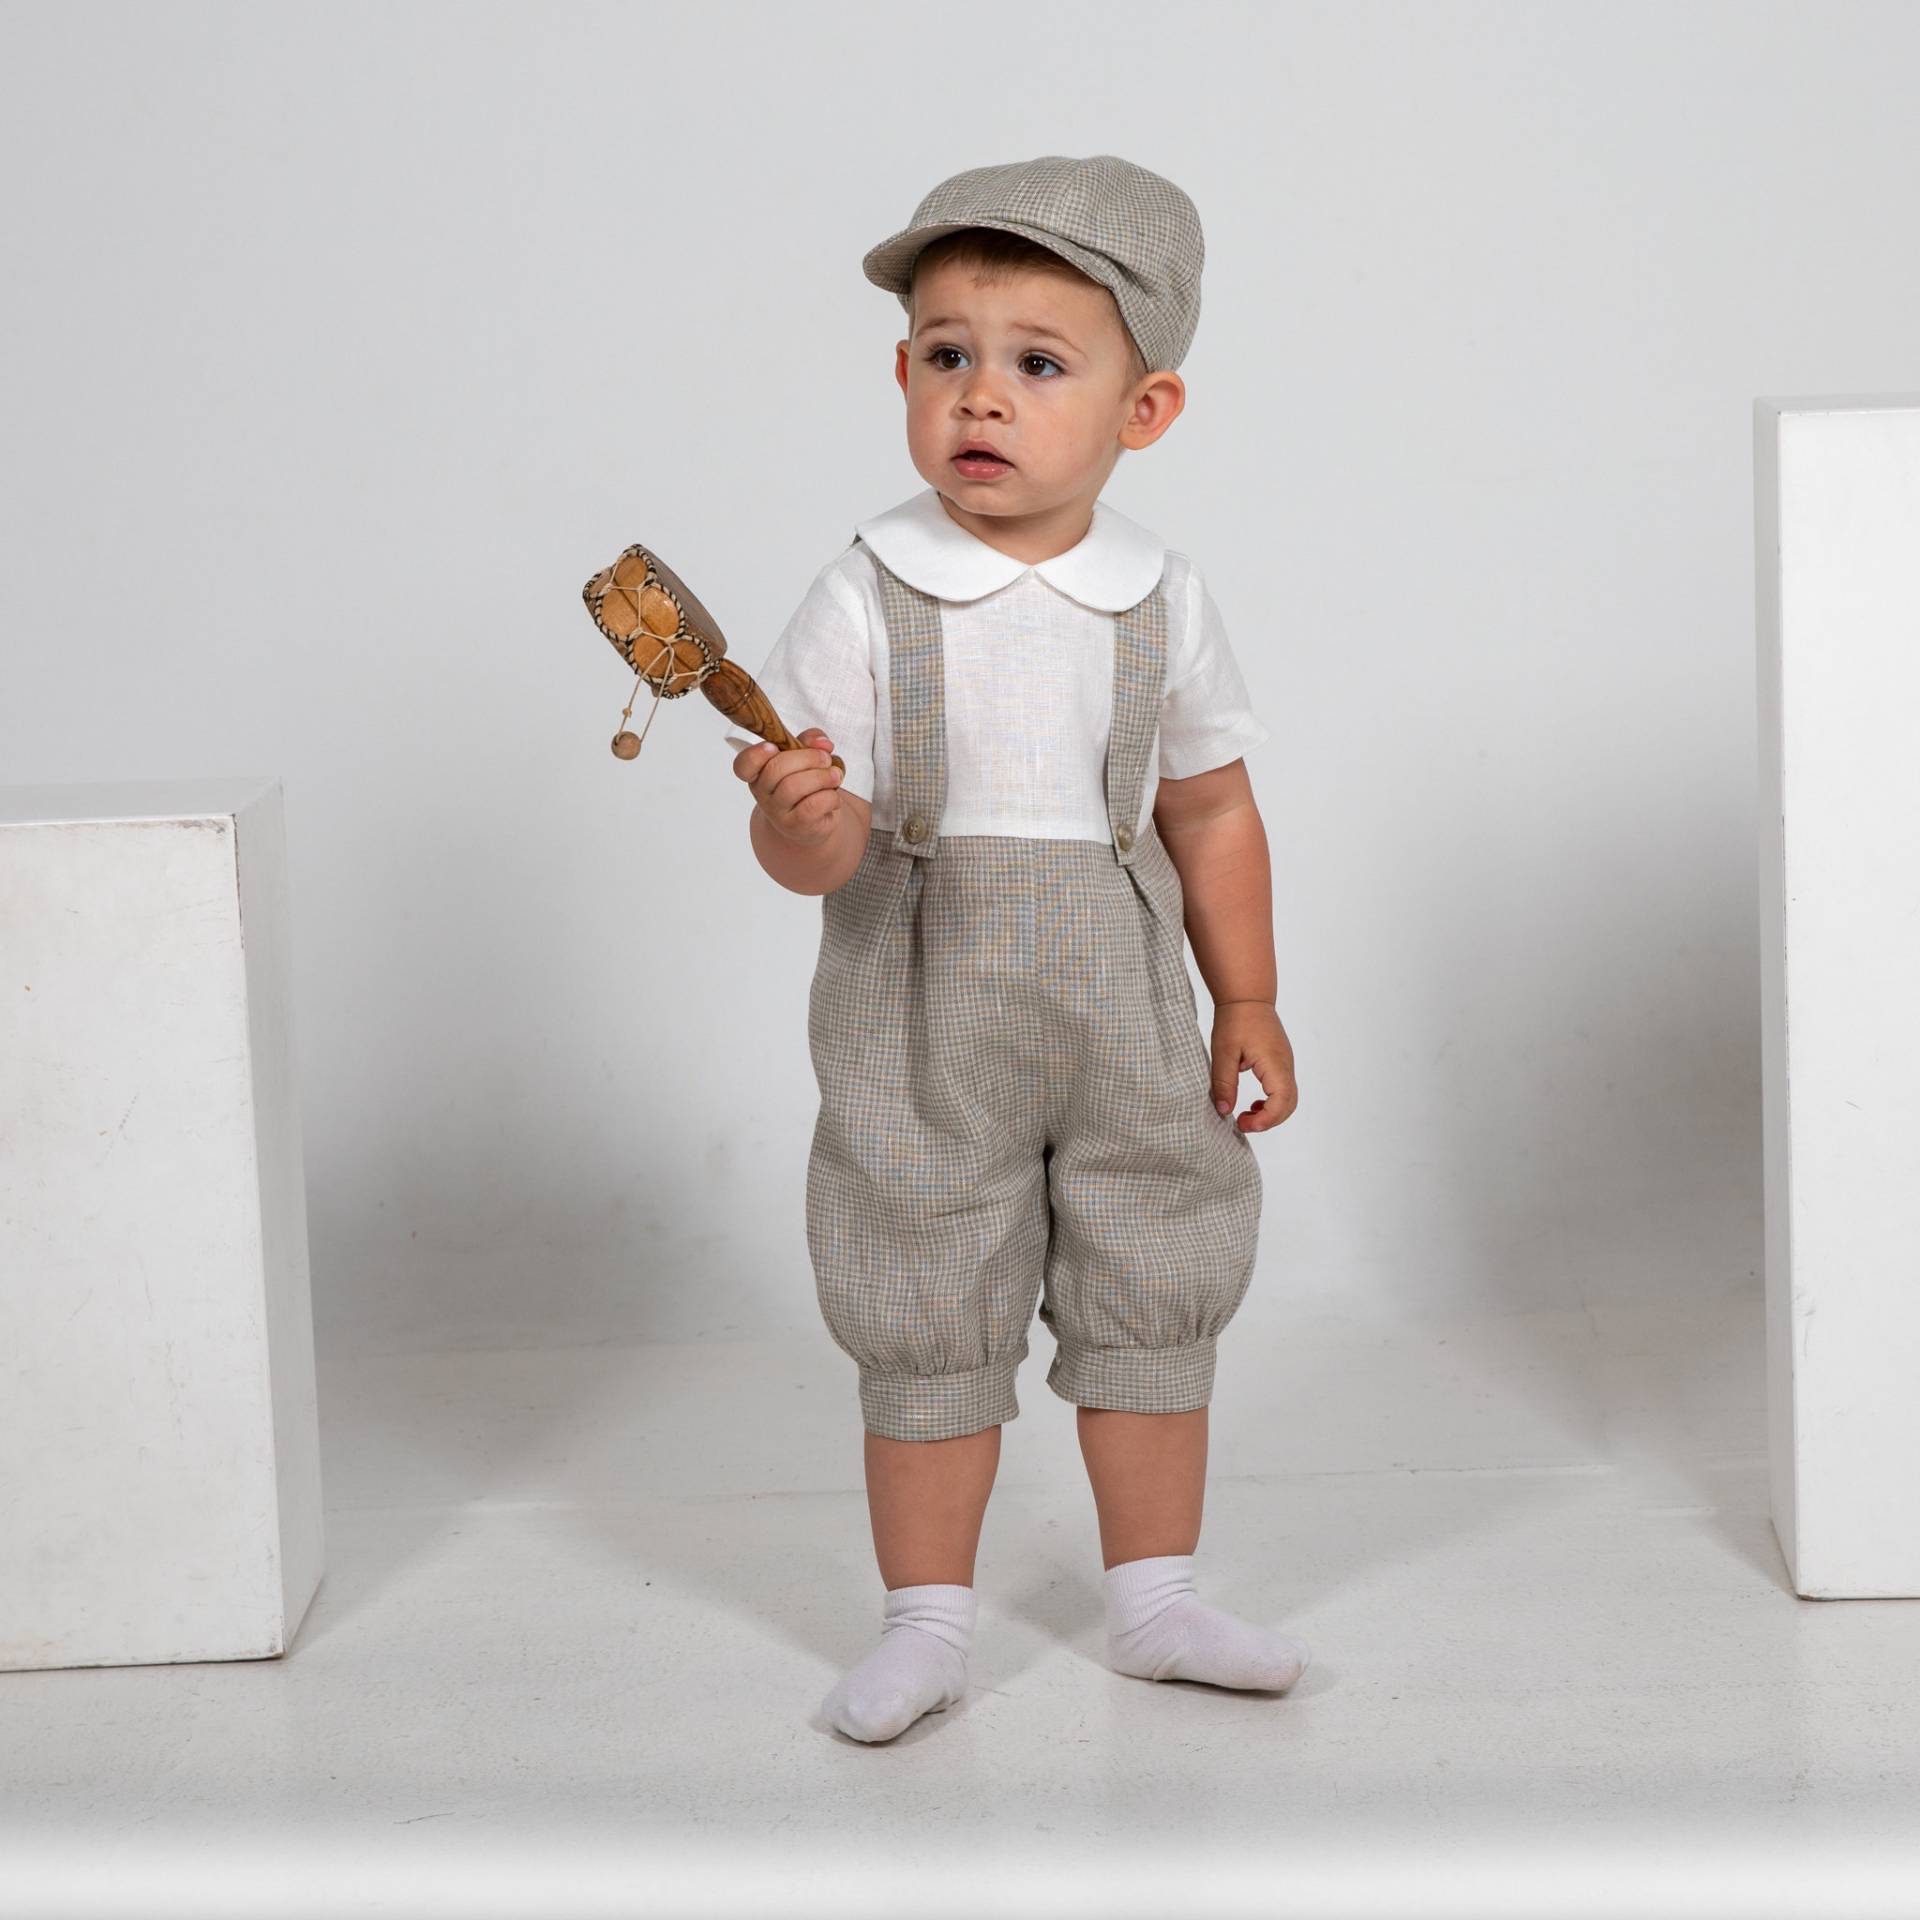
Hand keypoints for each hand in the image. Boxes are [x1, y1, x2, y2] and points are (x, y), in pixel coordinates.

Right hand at [733, 726, 843, 847]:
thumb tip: (823, 742)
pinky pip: (812, 806)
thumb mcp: (806, 756)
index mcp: (759, 772)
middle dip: (807, 758)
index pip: (743, 765)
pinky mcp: (796, 825)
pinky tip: (833, 795)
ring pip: (794, 787)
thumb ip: (811, 741)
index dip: (756, 754)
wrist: (813, 821)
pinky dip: (830, 796)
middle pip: (775, 769)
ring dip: (821, 777)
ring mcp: (777, 812)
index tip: (773, 747)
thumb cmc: (806, 784)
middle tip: (826, 758)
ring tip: (835, 775)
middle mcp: (763, 793)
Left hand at [1209, 1001, 1296, 1132]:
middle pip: (1289, 1105)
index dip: (1265, 1119)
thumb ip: (1224, 1083)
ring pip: (1288, 1099)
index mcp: (1274, 1063)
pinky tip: (1253, 1103)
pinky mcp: (1281, 1062)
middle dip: (1268, 1121)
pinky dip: (1272, 1102)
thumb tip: (1224, 1111)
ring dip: (1271, 1112)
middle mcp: (1286, 1065)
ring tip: (1246, 1115)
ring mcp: (1286, 1063)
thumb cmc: (1235, 1020)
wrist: (1246, 996)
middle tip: (1241, 1123)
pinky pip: (1283, 1089)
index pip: (1281, 1101)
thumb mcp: (1223, 1053)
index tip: (1242, 1123)